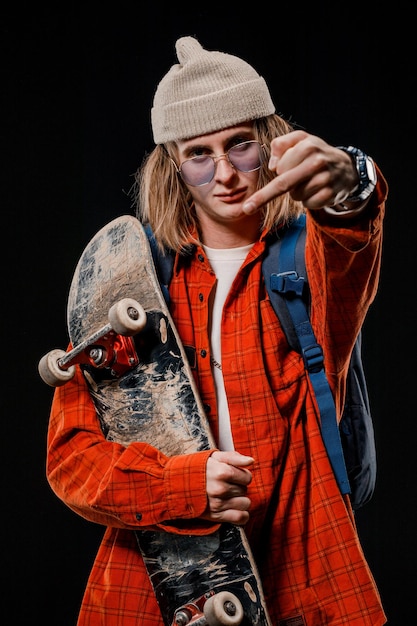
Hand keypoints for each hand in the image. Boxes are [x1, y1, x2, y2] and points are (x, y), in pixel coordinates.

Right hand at [201, 450, 253, 525]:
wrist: (176, 484)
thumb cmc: (197, 468)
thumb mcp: (214, 457)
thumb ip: (234, 457)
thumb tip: (251, 461)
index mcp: (222, 472)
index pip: (247, 477)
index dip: (242, 476)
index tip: (233, 476)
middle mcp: (221, 489)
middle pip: (245, 490)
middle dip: (238, 487)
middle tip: (226, 484)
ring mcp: (218, 504)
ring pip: (245, 504)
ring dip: (239, 500)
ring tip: (228, 496)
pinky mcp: (216, 516)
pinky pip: (240, 518)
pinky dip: (241, 515)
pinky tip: (234, 508)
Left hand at [243, 130, 358, 213]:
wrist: (346, 167)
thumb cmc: (316, 153)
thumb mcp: (300, 140)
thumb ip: (281, 145)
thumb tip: (273, 166)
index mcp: (307, 146)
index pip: (280, 168)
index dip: (278, 170)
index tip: (277, 171)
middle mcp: (317, 162)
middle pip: (283, 184)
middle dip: (262, 198)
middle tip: (247, 208)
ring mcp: (325, 179)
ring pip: (296, 195)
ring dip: (297, 192)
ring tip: (309, 182)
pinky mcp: (331, 195)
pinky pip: (308, 204)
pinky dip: (309, 200)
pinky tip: (318, 190)